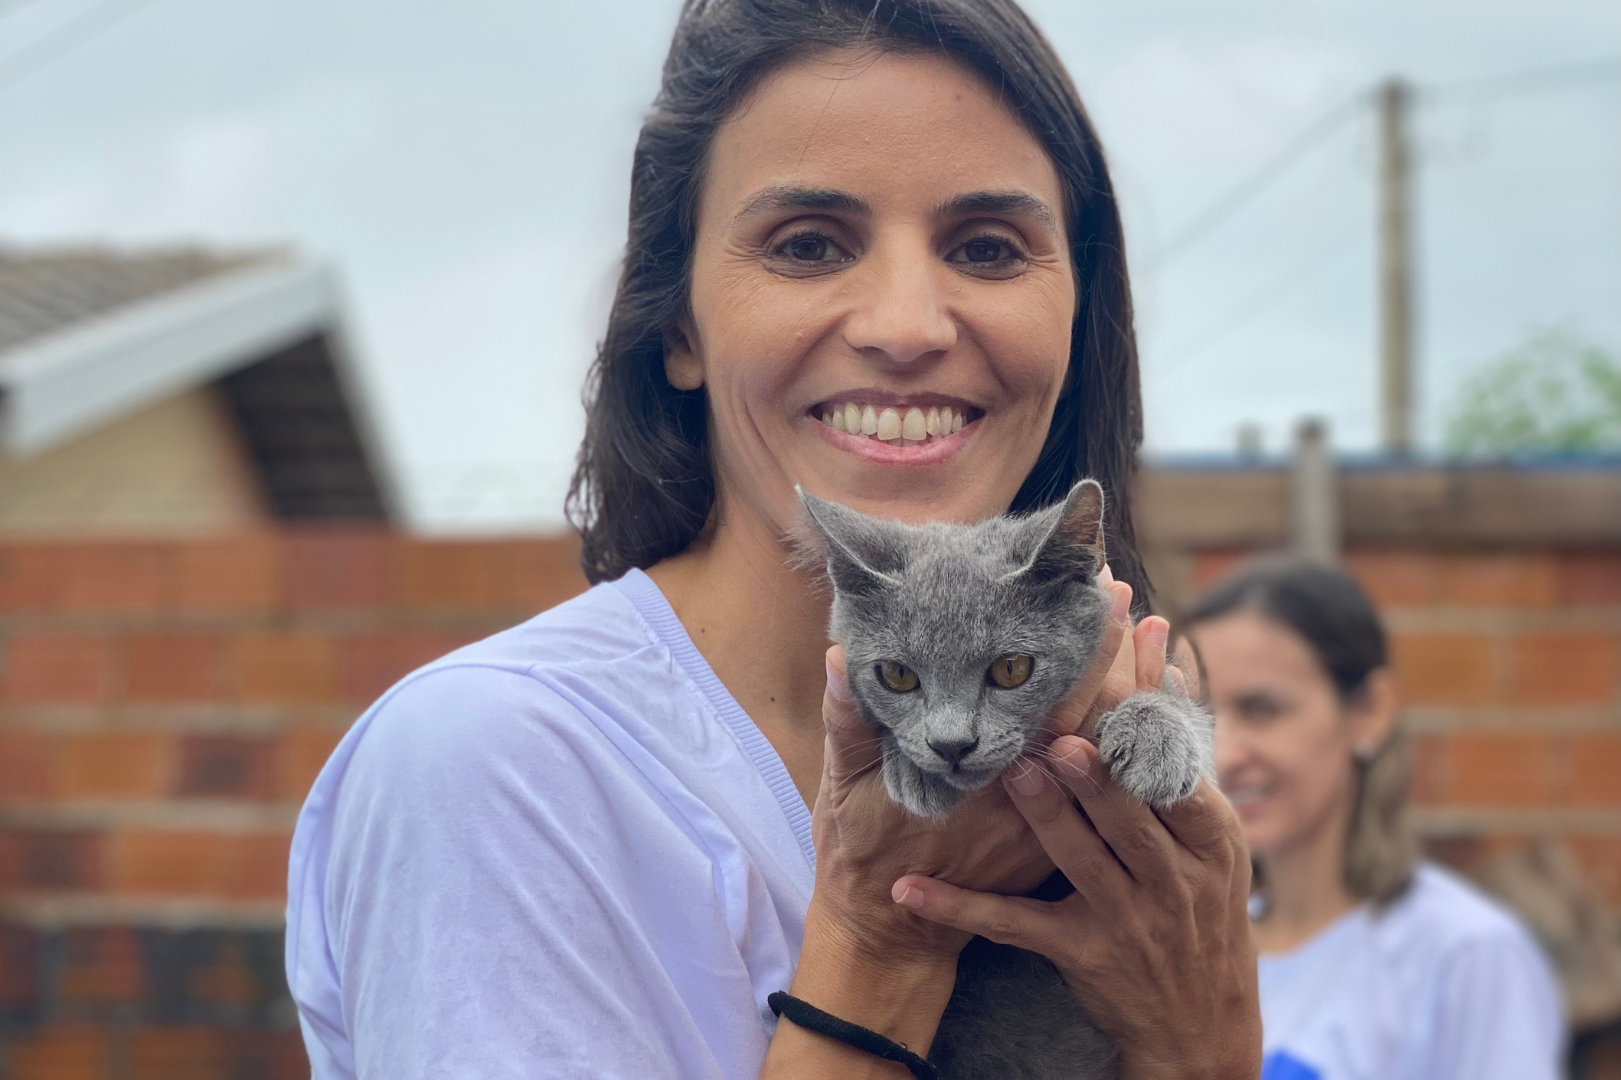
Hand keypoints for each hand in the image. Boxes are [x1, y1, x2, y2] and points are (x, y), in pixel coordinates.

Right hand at [763, 578, 1135, 1072]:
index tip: (1102, 598)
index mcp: (986, 783)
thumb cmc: (860, 859)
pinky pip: (1107, 790)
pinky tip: (1148, 696)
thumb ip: (846, 723)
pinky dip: (1130, 740)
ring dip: (1132, 692)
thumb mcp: (841, 790)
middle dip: (1114, 657)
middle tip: (1121, 593)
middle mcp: (1028, 803)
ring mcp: (1046, 826)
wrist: (889, 940)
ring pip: (1109, 756)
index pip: (1053, 709)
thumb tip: (839, 659)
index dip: (1083, 654)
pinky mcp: (1052, 843)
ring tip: (1149, 626)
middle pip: (1094, 725)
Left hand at [890, 623, 1260, 1079]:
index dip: (1144, 737)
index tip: (1114, 690)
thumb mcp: (1213, 843)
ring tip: (1011, 774)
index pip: (1176, 779)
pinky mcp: (1081, 952)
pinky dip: (960, 908)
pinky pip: (1013, 925)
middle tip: (1060, 738)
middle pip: (1131, 817)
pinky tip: (910, 888)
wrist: (1199, 1023)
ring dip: (1045, 818)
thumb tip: (1160, 663)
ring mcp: (1127, 918)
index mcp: (1211, 840)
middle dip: (1098, 778)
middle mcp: (1173, 879)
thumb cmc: (1202, 908)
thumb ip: (1181, 757)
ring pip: (1080, 860)